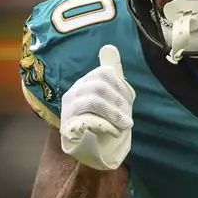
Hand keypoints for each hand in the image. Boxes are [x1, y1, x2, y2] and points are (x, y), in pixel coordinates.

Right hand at [60, 45, 134, 170]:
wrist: (91, 150)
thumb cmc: (103, 121)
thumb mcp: (111, 97)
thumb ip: (112, 74)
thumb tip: (110, 46)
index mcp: (84, 83)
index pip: (104, 73)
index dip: (121, 87)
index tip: (129, 102)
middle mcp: (73, 94)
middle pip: (98, 87)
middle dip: (119, 103)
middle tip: (129, 119)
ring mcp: (68, 111)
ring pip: (92, 102)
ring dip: (114, 114)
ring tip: (124, 126)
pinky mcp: (68, 129)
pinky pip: (87, 121)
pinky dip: (106, 126)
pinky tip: (115, 132)